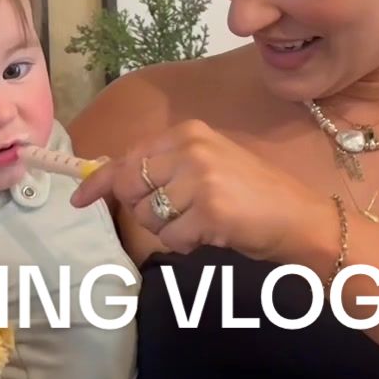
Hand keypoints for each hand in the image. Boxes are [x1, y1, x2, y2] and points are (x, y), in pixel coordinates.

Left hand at [70, 119, 330, 264]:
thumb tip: (108, 178)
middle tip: (182, 214)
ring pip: (149, 217)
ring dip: (170, 230)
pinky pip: (171, 239)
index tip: (80, 198)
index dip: (100, 181)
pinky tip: (213, 234)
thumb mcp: (207, 165)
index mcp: (187, 133)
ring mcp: (200, 179)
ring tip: (204, 221)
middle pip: (132, 189)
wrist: (299, 217)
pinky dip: (187, 245)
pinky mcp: (210, 211)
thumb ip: (163, 167)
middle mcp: (191, 149)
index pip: (128, 157)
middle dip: (146, 210)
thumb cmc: (252, 196)